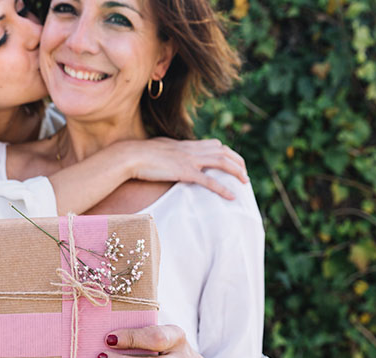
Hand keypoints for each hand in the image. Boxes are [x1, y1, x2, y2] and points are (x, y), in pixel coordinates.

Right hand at [118, 138, 248, 199]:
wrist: (130, 156)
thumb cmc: (139, 154)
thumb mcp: (158, 148)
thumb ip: (169, 149)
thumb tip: (169, 150)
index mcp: (186, 144)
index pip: (214, 144)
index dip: (228, 153)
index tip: (234, 162)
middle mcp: (191, 149)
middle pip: (223, 151)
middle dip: (238, 161)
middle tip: (244, 174)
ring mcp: (189, 160)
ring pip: (221, 162)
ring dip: (236, 172)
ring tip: (245, 183)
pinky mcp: (185, 172)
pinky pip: (209, 181)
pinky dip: (223, 188)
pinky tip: (232, 196)